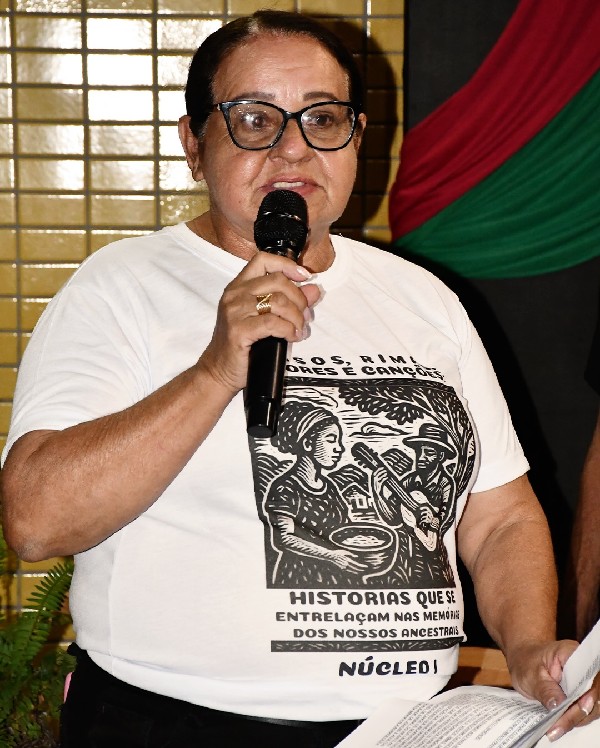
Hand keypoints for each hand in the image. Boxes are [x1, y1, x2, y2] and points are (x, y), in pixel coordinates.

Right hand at [197, 251, 319, 393]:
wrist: (219, 370)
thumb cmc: (241, 345)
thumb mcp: (265, 317)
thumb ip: (288, 301)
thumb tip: (314, 290)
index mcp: (238, 286)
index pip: (263, 260)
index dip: (286, 265)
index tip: (303, 277)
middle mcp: (234, 295)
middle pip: (277, 281)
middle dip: (299, 298)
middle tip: (305, 315)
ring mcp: (234, 312)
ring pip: (278, 302)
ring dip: (296, 317)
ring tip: (299, 329)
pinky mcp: (238, 330)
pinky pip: (273, 323)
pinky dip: (289, 330)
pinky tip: (292, 336)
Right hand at [330, 549, 367, 573]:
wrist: (331, 556)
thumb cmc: (338, 553)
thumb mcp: (345, 552)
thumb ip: (351, 554)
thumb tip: (356, 557)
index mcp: (347, 560)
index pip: (356, 564)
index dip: (361, 566)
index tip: (365, 566)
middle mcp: (346, 565)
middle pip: (355, 568)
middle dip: (360, 569)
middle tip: (364, 569)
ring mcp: (344, 567)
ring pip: (352, 570)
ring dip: (356, 570)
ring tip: (360, 570)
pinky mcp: (342, 568)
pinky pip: (348, 570)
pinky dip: (352, 571)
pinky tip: (354, 571)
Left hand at [506, 639, 599, 740]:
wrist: (523, 659)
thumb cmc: (526, 661)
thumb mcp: (530, 674)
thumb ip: (545, 689)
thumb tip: (558, 706)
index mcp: (572, 653)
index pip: (587, 674)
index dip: (588, 692)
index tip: (581, 706)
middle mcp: (583, 667)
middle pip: (592, 693)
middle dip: (579, 712)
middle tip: (559, 726)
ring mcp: (584, 682)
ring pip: (591, 705)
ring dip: (576, 719)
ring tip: (556, 729)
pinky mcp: (581, 694)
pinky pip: (584, 710)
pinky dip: (573, 719)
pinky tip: (559, 726)